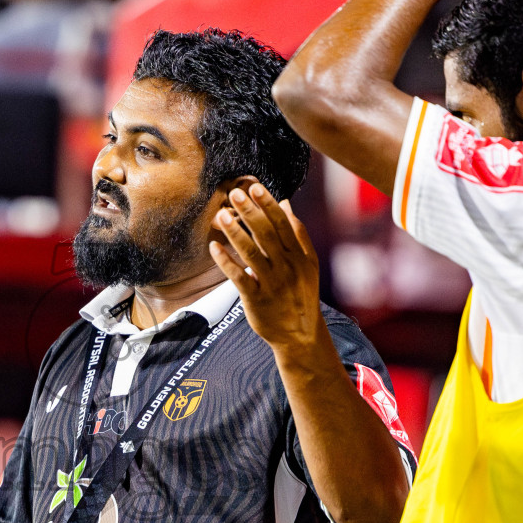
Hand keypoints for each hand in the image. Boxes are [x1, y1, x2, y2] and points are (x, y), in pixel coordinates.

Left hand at [211, 180, 327, 359]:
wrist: (300, 334)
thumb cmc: (301, 293)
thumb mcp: (309, 264)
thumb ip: (298, 233)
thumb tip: (286, 203)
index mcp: (299, 256)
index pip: (283, 224)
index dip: (268, 205)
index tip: (255, 187)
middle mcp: (287, 267)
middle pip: (266, 235)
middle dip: (250, 212)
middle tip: (234, 194)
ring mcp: (271, 283)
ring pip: (251, 253)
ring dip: (235, 233)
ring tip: (221, 215)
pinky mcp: (256, 299)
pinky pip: (239, 277)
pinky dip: (226, 262)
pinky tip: (214, 247)